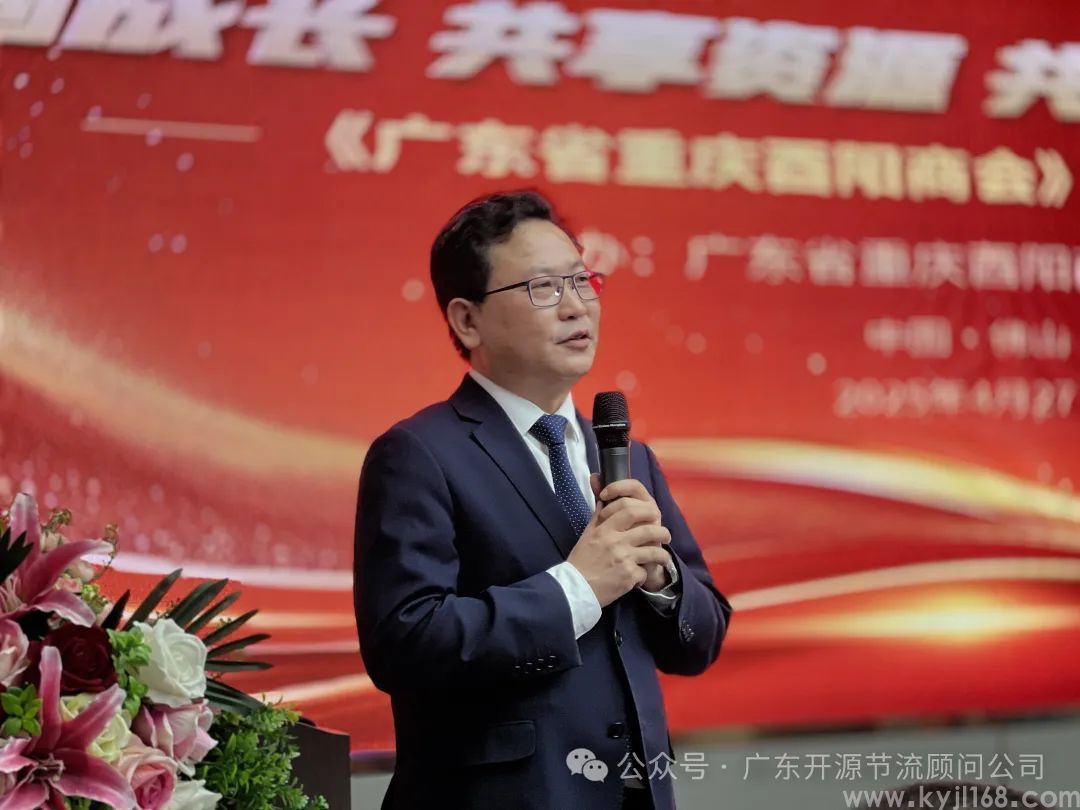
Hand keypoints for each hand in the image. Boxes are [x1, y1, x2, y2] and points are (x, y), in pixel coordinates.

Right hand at [565, 477, 670, 607]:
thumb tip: (604, 501)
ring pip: (654, 552)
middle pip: (649, 529)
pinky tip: (638, 578)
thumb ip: (598, 517)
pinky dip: (643, 576)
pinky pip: (644, 572)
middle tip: (666, 536)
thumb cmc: (580, 561)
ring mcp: (625, 559)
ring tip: (663, 558)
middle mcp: (617, 541)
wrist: (576, 589)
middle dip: (662, 532)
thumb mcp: (587, 535)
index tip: (652, 515)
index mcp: (605, 529)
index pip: (629, 510)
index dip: (645, 510)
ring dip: (662, 555)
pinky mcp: (629, 576)